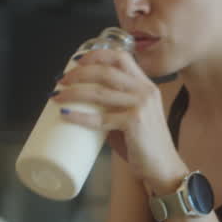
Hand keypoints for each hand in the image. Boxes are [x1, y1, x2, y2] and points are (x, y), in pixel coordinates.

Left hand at [54, 48, 187, 192]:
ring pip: (99, 93)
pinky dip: (80, 116)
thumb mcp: (134, 116)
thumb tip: (85, 105)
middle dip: (79, 73)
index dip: (97, 54)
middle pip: (106, 72)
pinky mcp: (134, 123)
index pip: (122, 57)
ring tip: (57, 96)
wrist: (163, 166)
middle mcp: (145, 91)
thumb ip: (115, 107)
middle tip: (62, 80)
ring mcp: (141, 106)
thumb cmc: (145, 145)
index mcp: (146, 86)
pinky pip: (100, 118)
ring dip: (74, 92)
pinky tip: (66, 115)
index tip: (78, 60)